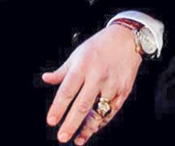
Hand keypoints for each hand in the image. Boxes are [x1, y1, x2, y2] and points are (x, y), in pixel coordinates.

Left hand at [42, 24, 142, 144]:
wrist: (128, 38)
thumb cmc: (100, 45)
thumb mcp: (78, 54)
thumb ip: (62, 70)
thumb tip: (46, 79)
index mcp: (83, 66)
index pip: (67, 91)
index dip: (58, 107)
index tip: (51, 121)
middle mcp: (97, 76)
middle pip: (83, 105)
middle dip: (71, 123)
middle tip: (62, 137)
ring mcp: (112, 84)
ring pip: (99, 111)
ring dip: (88, 128)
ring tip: (78, 139)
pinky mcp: (124, 89)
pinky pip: (112, 110)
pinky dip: (102, 121)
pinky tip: (94, 128)